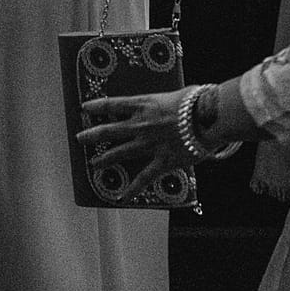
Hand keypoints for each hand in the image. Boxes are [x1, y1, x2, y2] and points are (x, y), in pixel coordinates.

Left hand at [73, 87, 195, 196]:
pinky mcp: (162, 161)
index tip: (85, 108)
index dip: (97, 106)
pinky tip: (123, 196)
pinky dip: (133, 188)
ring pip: (120, 153)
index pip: (113, 104)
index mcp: (144, 104)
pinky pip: (144, 177)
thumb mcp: (178, 94)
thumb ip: (169, 102)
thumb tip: (176, 102)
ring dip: (105, 159)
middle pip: (109, 130)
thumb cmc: (198, 102)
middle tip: (80, 138)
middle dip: (92, 135)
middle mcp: (141, 125)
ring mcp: (149, 144)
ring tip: (93, 164)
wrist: (209, 117)